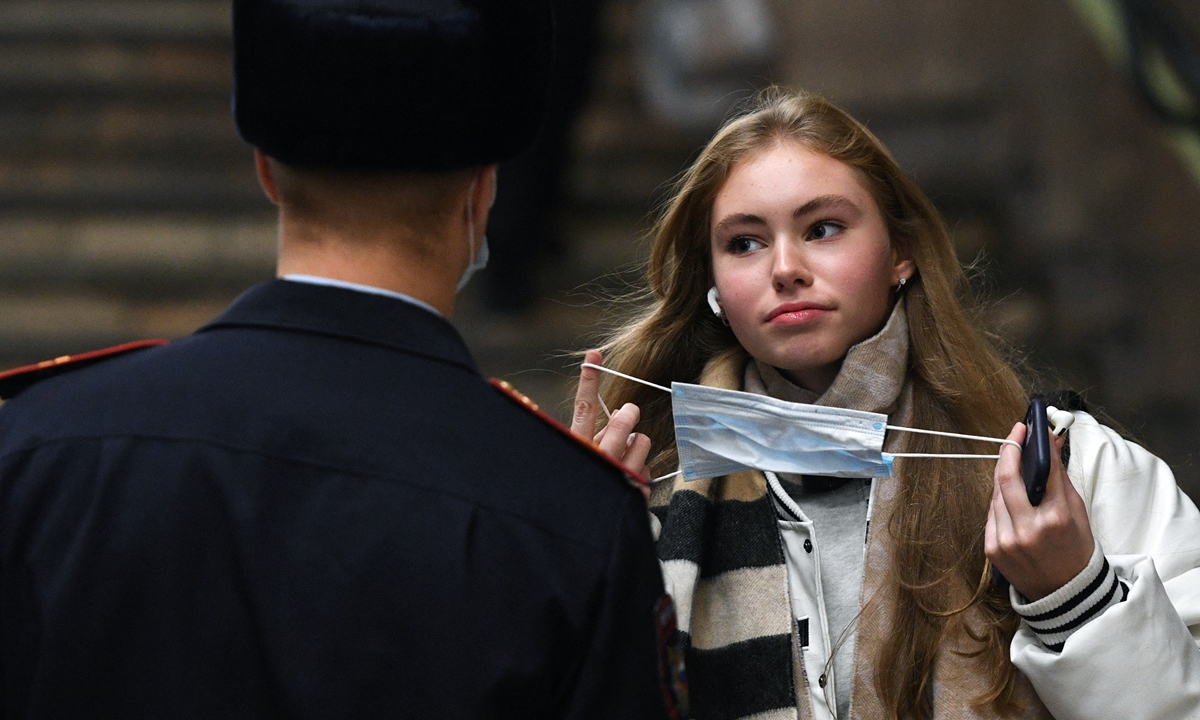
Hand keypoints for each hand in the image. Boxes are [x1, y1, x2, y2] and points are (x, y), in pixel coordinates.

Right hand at [572, 350, 651, 500]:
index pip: (583, 409)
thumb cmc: (581, 489)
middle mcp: (596, 461)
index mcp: (576, 449)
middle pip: (621, 423)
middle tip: (630, 413)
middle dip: (628, 416)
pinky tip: (628, 482)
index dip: (589, 382)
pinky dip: (640, 471)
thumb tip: (621, 414)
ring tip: (627, 456)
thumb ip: (596, 436)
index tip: (593, 356)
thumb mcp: (581, 460)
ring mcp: (617, 477)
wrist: (587, 536)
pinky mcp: (634, 494)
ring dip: (638, 444)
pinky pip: (648, 468)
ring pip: (642, 441)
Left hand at [985, 421, 1093, 600]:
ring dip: (1004, 476)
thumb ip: (1060, 477)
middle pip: (1007, 478)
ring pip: (996, 494)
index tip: (1028, 427)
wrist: (1066, 593)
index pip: (1042, 470)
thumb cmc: (1076, 549)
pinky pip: (992, 513)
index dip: (1032, 444)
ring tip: (1015, 465)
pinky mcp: (992, 549)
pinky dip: (1000, 501)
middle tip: (1015, 436)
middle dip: (1008, 451)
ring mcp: (1007, 541)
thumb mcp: (1077, 511)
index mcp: (1057, 519)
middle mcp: (1028, 530)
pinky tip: (1009, 495)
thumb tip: (1049, 442)